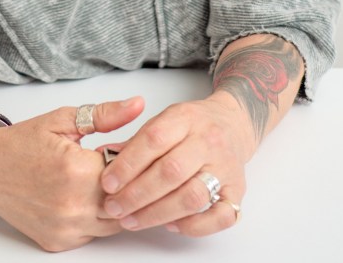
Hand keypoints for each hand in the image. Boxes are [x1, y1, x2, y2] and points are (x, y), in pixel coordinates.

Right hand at [0, 96, 144, 251]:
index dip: (132, 157)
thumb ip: (105, 115)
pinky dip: (97, 216)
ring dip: (116, 202)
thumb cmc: (22, 142)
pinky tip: (87, 195)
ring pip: (113, 223)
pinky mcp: (58, 242)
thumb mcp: (63, 119)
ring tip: (103, 179)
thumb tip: (137, 105)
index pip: (127, 170)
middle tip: (118, 163)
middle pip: (125, 200)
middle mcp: (72, 206)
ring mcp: (65, 228)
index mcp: (75, 171)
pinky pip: (93, 234)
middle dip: (128, 181)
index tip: (125, 146)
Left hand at [98, 95, 247, 236]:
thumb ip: (136, 141)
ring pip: (192, 196)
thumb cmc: (193, 125)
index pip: (154, 139)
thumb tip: (105, 159)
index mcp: (186, 118)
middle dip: (137, 194)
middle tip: (114, 207)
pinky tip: (170, 225)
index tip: (107, 182)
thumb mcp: (164, 120)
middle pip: (171, 171)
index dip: (128, 163)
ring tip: (132, 220)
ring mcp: (226, 167)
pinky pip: (221, 216)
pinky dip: (194, 226)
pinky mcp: (237, 191)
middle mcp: (208, 141)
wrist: (234, 123)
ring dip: (157, 213)